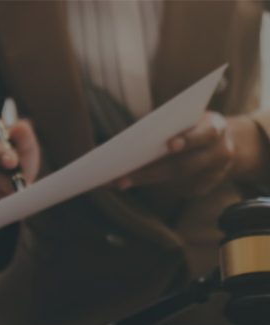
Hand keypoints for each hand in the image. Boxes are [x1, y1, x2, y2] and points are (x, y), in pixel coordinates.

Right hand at [0, 119, 40, 214]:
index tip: (13, 162)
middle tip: (22, 186)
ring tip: (13, 194)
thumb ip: (24, 136)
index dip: (0, 154)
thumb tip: (20, 127)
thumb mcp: (23, 147)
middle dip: (6, 181)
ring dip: (3, 196)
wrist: (7, 185)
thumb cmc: (15, 162)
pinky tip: (2, 204)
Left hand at [114, 112, 240, 194]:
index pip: (204, 134)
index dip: (188, 140)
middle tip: (123, 177)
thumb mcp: (188, 117)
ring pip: (178, 180)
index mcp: (216, 128)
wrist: (222, 142)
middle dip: (151, 171)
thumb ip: (171, 123)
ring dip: (146, 180)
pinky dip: (153, 186)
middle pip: (184, 165)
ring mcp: (216, 173)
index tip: (170, 144)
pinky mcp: (205, 187)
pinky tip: (131, 182)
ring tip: (119, 182)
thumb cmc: (192, 124)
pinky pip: (178, 190)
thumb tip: (133, 138)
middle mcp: (220, 152)